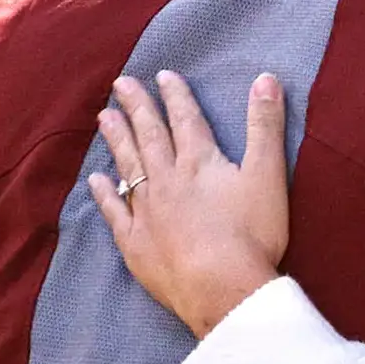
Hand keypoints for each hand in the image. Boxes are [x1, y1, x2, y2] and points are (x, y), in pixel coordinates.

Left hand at [90, 70, 290, 337]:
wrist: (222, 288)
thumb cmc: (251, 234)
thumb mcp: (268, 174)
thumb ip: (266, 126)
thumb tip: (265, 78)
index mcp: (199, 161)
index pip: (185, 119)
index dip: (176, 95)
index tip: (163, 75)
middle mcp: (167, 179)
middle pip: (150, 136)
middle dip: (137, 107)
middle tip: (121, 84)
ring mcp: (147, 211)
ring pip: (129, 166)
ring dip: (117, 139)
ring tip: (104, 117)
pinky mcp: (136, 243)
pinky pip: (115, 211)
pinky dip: (105, 194)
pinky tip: (96, 180)